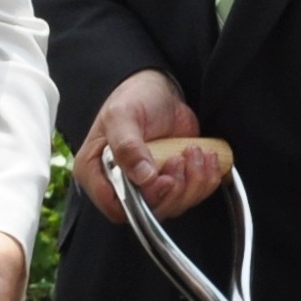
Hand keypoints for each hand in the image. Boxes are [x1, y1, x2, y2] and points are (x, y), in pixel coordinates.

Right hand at [78, 71, 222, 224]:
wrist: (159, 89)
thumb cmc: (133, 98)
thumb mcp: (122, 116)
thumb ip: (127, 146)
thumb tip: (142, 177)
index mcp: (95, 172)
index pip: (114, 206)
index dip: (141, 202)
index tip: (162, 180)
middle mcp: (119, 184)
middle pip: (150, 210)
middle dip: (174, 188)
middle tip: (179, 159)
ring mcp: (147, 186)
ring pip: (174, 205)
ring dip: (193, 181)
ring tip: (193, 151)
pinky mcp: (171, 182)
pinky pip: (192, 196)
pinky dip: (205, 179)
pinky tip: (204, 155)